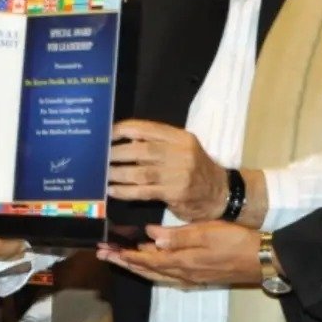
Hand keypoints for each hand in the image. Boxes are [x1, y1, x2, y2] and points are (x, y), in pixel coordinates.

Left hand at [98, 220, 264, 287]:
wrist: (261, 259)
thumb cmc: (235, 241)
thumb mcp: (206, 232)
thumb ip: (177, 236)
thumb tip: (149, 236)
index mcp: (181, 262)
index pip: (144, 260)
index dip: (123, 255)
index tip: (105, 249)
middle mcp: (182, 274)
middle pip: (145, 270)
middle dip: (123, 262)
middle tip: (103, 254)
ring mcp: (190, 278)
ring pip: (155, 275)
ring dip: (136, 266)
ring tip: (120, 258)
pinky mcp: (198, 277)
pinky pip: (167, 275)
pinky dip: (153, 269)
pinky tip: (150, 263)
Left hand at [108, 119, 228, 221]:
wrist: (222, 193)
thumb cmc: (196, 169)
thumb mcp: (184, 148)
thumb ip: (160, 143)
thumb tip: (125, 140)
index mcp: (181, 137)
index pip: (148, 129)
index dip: (124, 130)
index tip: (107, 134)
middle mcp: (181, 153)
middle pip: (142, 150)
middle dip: (117, 153)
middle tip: (100, 157)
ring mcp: (179, 174)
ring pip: (141, 172)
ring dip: (118, 173)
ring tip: (103, 174)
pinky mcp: (176, 193)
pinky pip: (144, 191)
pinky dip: (126, 191)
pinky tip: (113, 190)